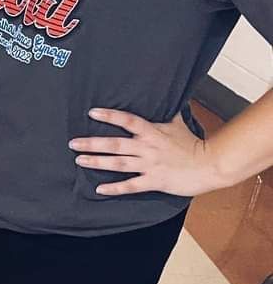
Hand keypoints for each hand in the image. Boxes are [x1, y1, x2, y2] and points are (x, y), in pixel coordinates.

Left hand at [69, 108, 222, 197]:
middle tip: (73, 142)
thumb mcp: (178, 124)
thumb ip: (166, 112)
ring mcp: (150, 166)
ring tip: (80, 160)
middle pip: (116, 144)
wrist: (210, 165)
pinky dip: (115, 188)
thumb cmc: (193, 145)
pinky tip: (99, 189)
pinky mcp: (154, 181)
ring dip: (98, 162)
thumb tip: (165, 95)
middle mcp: (148, 148)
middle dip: (93, 143)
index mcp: (152, 132)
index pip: (128, 120)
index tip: (92, 112)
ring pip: (119, 164)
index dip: (110, 116)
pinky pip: (131, 186)